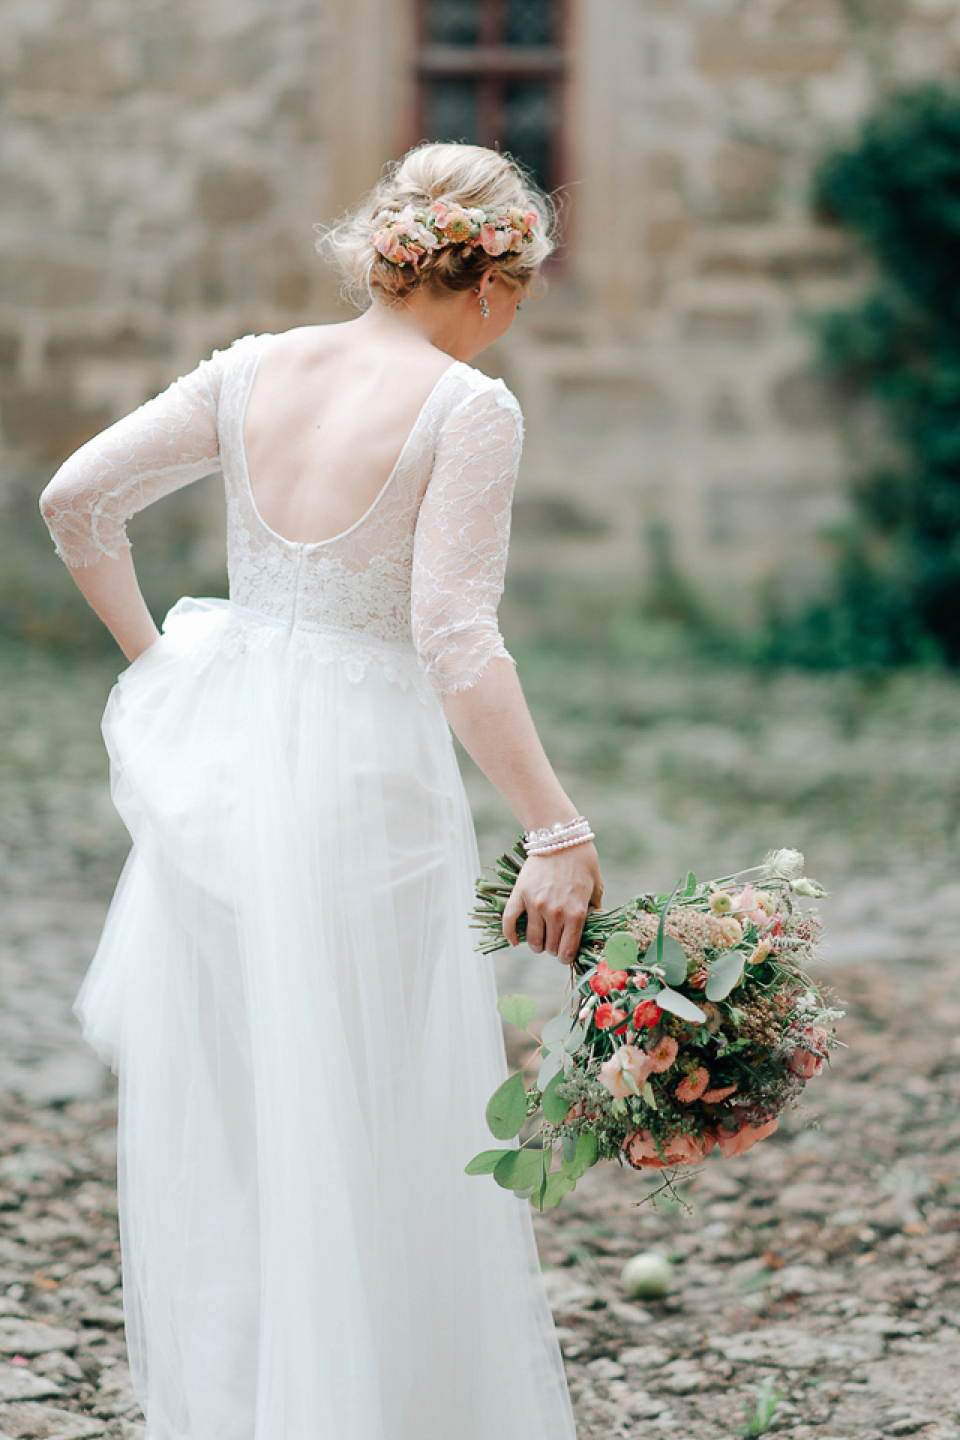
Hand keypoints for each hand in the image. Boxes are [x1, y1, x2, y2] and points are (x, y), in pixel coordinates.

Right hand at [502, 842, 603, 963]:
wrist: (560, 836)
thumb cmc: (582, 859)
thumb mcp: (596, 885)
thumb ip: (595, 908)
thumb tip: (595, 924)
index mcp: (577, 913)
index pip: (567, 950)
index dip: (565, 957)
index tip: (564, 954)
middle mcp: (556, 912)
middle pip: (549, 947)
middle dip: (552, 949)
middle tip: (553, 942)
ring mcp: (536, 904)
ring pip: (532, 939)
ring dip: (535, 944)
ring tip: (538, 940)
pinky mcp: (520, 894)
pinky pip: (510, 921)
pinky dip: (511, 935)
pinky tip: (515, 941)